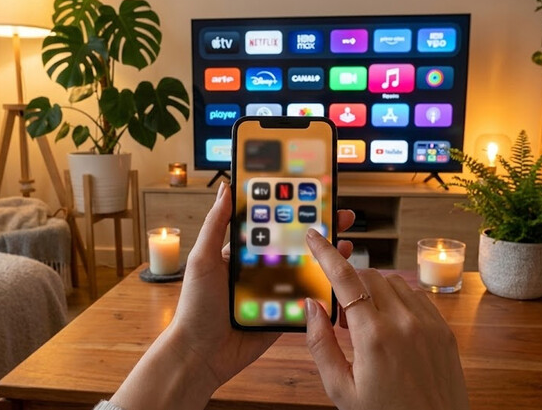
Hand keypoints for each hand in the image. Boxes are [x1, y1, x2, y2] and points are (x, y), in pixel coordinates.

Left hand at [111, 183, 355, 409]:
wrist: (200, 354)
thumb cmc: (196, 306)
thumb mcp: (203, 259)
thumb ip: (216, 224)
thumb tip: (226, 188)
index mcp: (243, 252)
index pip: (271, 224)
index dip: (291, 209)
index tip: (311, 195)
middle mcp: (261, 268)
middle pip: (294, 244)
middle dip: (318, 230)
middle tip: (341, 216)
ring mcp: (275, 291)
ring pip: (305, 269)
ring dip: (327, 257)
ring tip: (346, 243)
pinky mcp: (284, 314)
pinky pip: (306, 298)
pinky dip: (324, 289)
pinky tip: (339, 277)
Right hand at [304, 229, 469, 409]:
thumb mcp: (341, 389)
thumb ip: (320, 343)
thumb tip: (311, 306)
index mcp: (373, 337)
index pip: (345, 279)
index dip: (326, 254)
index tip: (315, 236)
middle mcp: (403, 322)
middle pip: (369, 275)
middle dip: (350, 284)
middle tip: (344, 317)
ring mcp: (428, 323)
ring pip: (393, 281)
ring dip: (374, 291)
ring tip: (368, 324)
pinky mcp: (444, 329)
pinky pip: (416, 295)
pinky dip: (398, 299)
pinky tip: (392, 324)